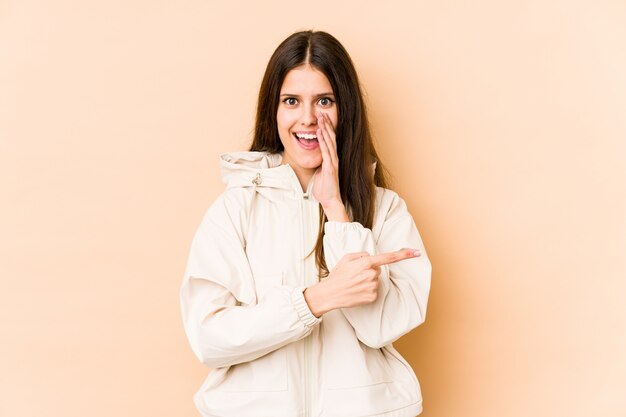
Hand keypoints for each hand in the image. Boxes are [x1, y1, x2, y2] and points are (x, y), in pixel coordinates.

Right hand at [303, 248, 420, 316]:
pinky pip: (374, 291)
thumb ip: (361, 254)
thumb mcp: (346, 258)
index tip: (416, 252)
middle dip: (369, 270)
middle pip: (378, 270)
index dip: (404, 254)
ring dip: (368, 281)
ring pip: (376, 280)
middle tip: (355, 275)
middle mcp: (371, 274)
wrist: (330, 294)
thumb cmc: (337, 275)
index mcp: (366, 263)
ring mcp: (372, 286)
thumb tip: (371, 257)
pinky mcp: (372, 297)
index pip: (389, 257)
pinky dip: (367, 290)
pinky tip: (357, 291)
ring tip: (354, 284)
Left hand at [313, 112, 348, 221]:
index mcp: (332, 158)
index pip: (330, 139)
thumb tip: (315, 159)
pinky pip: (326, 151)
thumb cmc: (324, 188)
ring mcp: (333, 161)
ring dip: (324, 128)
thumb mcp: (320, 173)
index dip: (326, 128)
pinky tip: (319, 131)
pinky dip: (323, 140)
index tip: (322, 117)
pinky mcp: (330, 167)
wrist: (330, 200)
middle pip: (331, 137)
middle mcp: (334, 158)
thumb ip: (320, 164)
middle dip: (326, 123)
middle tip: (321, 111)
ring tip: (320, 117)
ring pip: (329, 141)